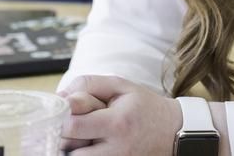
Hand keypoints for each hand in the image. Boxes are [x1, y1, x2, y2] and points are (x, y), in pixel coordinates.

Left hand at [59, 75, 181, 154]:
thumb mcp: (120, 86)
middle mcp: (115, 149)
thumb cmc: (144, 107)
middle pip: (69, 149)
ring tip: (78, 136)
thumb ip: (88, 85)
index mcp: (117, 123)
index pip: (73, 126)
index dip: (60, 118)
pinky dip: (83, 153)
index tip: (59, 110)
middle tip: (66, 124)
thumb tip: (61, 96)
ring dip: (71, 148)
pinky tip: (88, 144)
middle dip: (61, 135)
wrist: (173, 133)